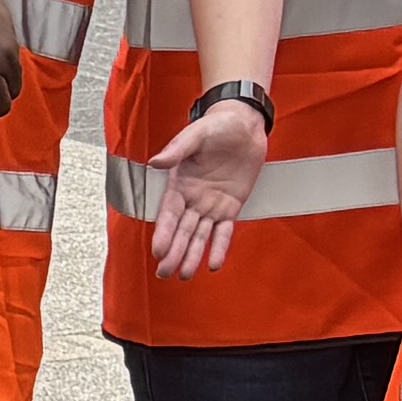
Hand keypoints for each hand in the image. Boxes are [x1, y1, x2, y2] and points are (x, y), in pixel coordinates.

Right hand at [144, 94, 274, 272]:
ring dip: (192, 256)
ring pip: (200, 236)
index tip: (158, 250)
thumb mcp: (196, 135)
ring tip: (185, 275)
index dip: (164, 233)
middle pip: (182, 231)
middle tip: (165, 273)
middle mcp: (192, 199)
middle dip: (173, 252)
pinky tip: (214, 264)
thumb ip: (177, 150)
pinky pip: (224, 232)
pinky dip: (219, 248)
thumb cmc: (217, 126)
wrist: (244, 125)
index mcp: (179, 184)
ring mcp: (211, 205)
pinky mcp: (231, 207)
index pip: (169, 214)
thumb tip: (157, 162)